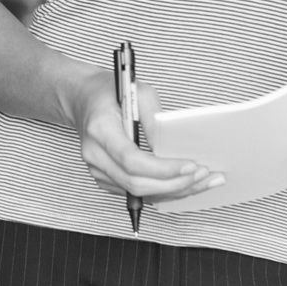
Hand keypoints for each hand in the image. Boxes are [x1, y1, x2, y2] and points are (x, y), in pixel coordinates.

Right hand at [63, 68, 224, 205]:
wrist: (83, 99)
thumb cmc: (110, 92)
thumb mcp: (138, 92)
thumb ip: (155, 119)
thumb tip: (174, 147)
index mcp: (99, 130)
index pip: (132, 160)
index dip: (163, 168)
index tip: (191, 165)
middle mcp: (94, 155)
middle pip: (136, 184)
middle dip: (174, 184)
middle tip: (203, 176)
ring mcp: (97, 170)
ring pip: (138, 193)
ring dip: (173, 191)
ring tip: (203, 182)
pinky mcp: (105, 179)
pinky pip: (136, 192)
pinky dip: (162, 191)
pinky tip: (185, 184)